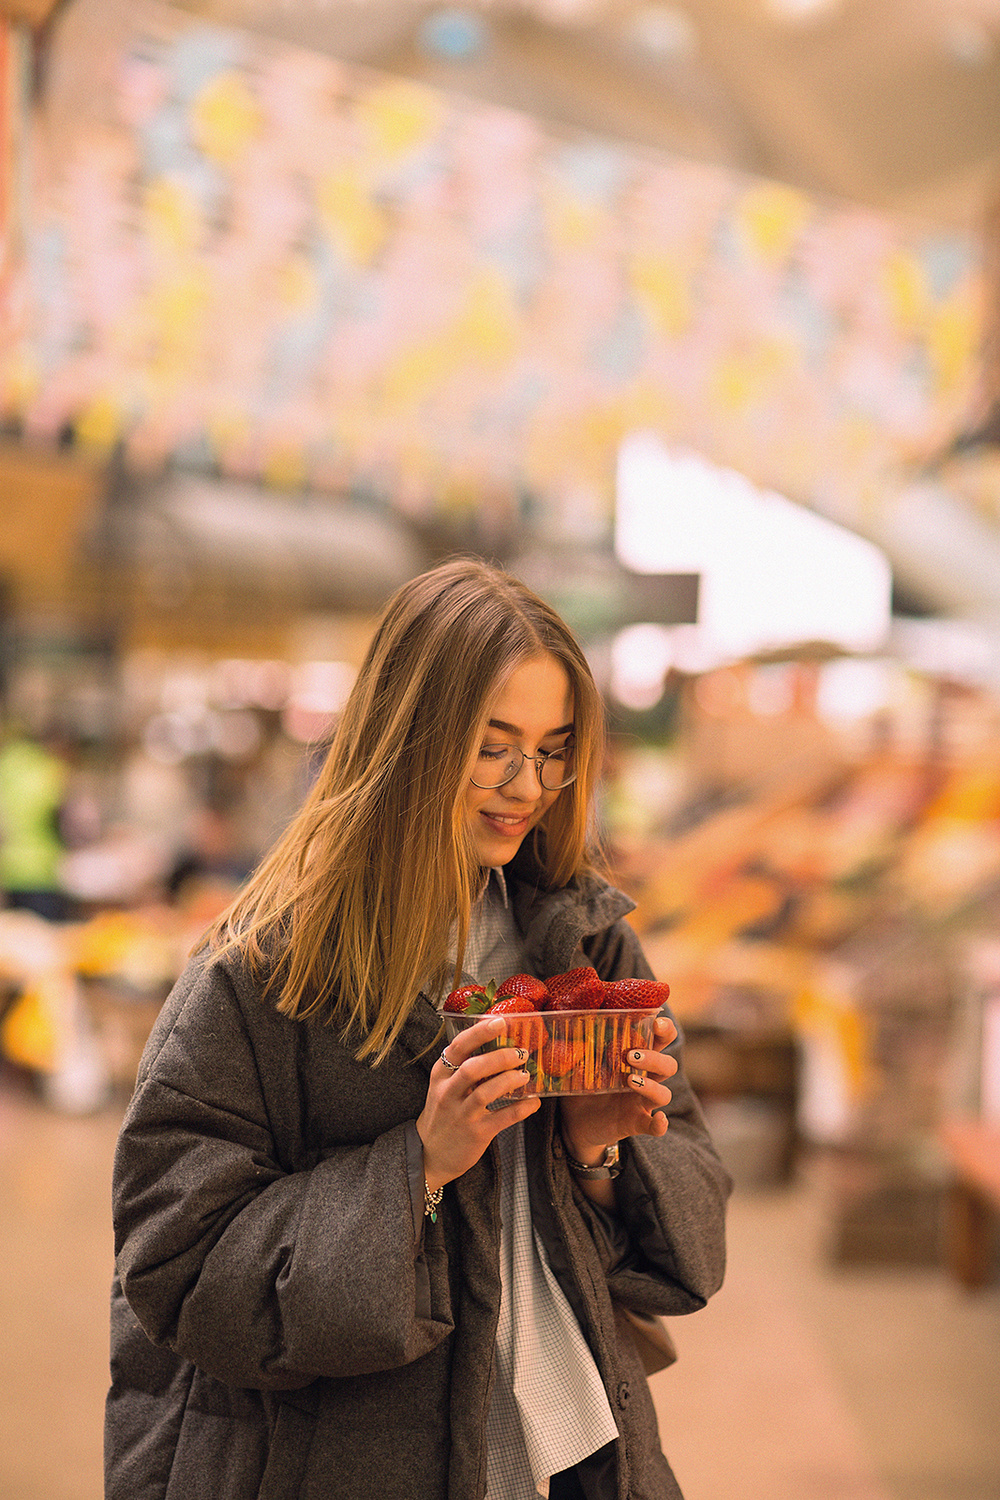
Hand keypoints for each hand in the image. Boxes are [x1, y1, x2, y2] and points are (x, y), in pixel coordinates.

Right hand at [416, 1015, 540, 1190]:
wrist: (430, 1154)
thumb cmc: (444, 1114)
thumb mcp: (445, 1086)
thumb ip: (464, 1066)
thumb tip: (499, 1043)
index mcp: (441, 1075)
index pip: (458, 1047)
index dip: (480, 1032)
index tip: (500, 1021)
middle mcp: (447, 1092)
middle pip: (473, 1068)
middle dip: (500, 1057)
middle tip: (521, 1052)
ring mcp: (461, 1114)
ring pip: (486, 1092)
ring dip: (510, 1080)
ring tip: (525, 1075)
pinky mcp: (475, 1133)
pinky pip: (502, 1118)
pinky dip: (521, 1109)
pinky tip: (533, 1102)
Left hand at [558, 1015, 677, 1165]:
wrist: (575, 1121)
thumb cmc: (583, 1084)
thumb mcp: (582, 1062)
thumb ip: (581, 1045)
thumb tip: (568, 1022)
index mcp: (636, 1057)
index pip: (661, 1039)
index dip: (665, 1030)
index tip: (656, 1023)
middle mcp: (645, 1078)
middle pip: (668, 1065)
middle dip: (655, 1058)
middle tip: (631, 1056)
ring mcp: (642, 1102)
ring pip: (664, 1094)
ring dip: (652, 1086)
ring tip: (630, 1080)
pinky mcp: (636, 1122)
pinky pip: (656, 1126)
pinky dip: (660, 1124)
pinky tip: (659, 1120)